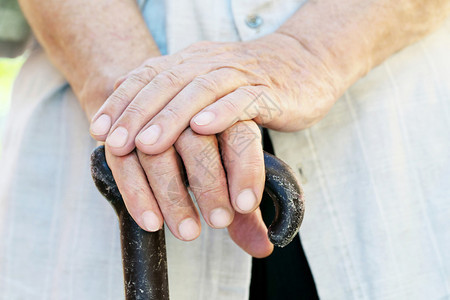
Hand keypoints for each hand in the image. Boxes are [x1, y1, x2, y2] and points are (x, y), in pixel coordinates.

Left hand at [89, 32, 339, 156]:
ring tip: (148, 145)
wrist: (306, 62)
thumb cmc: (252, 83)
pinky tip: (203, 129)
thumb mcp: (210, 86)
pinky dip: (222, 113)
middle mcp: (211, 63)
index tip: (98, 131)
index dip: (121, 102)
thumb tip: (143, 131)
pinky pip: (243, 100)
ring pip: (200, 91)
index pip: (149, 76)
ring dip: (171, 118)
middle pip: (167, 83)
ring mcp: (241, 75)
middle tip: (115, 144)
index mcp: (193, 62)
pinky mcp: (269, 90)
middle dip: (137, 114)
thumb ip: (180, 100)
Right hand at [105, 121, 272, 257]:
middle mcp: (186, 110)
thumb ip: (244, 208)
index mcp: (223, 112)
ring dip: (171, 195)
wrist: (160, 116)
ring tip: (187, 231)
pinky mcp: (121, 132)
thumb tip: (263, 247)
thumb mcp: (230, 174)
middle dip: (208, 183)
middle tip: (219, 221)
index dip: (245, 170)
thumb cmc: (206, 153)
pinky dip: (135, 194)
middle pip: (196, 141)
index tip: (245, 206)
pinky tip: (150, 222)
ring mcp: (149, 119)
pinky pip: (121, 161)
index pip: (240, 135)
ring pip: (156, 152)